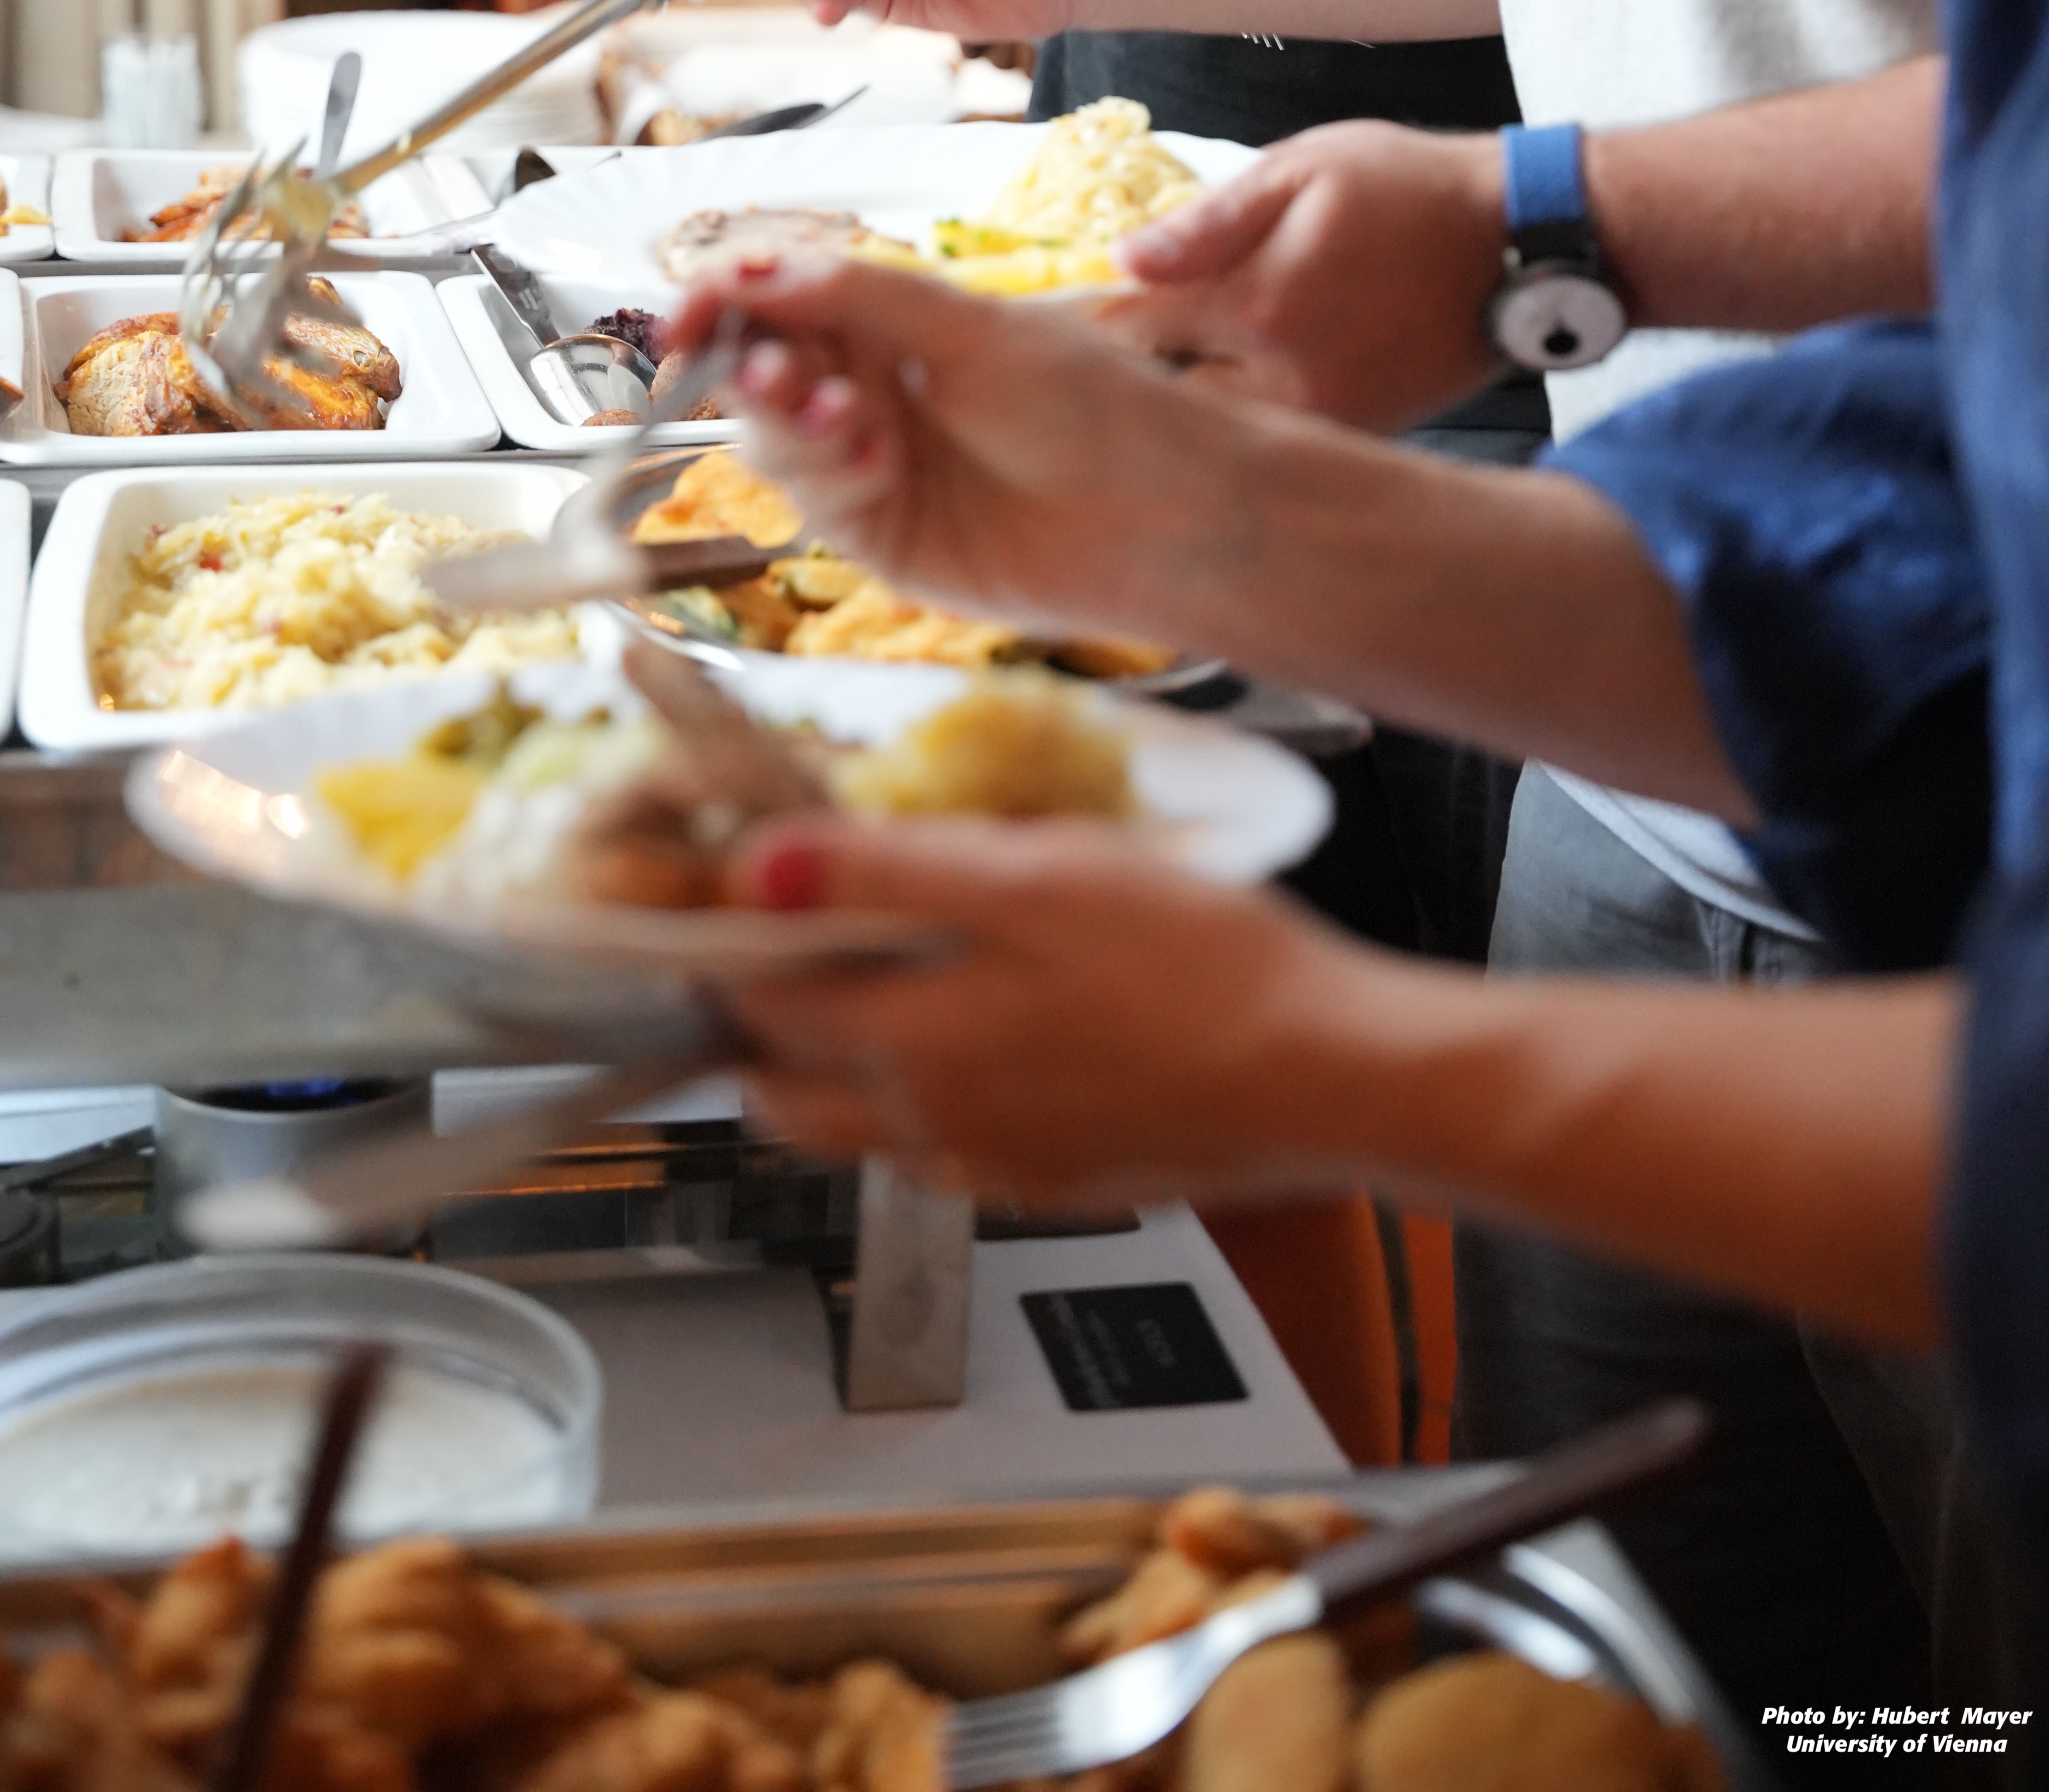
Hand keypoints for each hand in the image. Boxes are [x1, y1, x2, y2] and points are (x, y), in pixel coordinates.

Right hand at [669, 252, 1243, 645]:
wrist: (1160, 517)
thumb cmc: (1093, 409)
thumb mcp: (970, 328)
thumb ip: (856, 295)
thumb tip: (752, 269)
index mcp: (898, 323)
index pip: (782, 300)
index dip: (727, 302)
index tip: (690, 312)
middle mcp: (876, 389)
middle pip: (763, 367)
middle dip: (755, 364)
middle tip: (774, 366)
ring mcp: (872, 463)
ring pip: (773, 436)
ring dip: (790, 419)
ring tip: (840, 413)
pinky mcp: (878, 535)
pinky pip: (813, 499)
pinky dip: (829, 470)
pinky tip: (876, 459)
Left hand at [720, 818, 1364, 1206]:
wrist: (1327, 1075)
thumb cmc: (1200, 968)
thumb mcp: (1037, 877)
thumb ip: (887, 873)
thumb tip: (758, 867)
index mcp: (913, 1045)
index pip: (760, 1006)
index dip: (725, 946)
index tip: (721, 894)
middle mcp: (934, 1125)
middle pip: (789, 1090)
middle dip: (763, 1022)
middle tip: (783, 944)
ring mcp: (996, 1166)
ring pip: (862, 1127)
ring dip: (840, 1064)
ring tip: (882, 978)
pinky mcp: (1057, 1180)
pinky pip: (946, 1147)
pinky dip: (925, 1097)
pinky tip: (986, 1034)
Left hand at [1101, 119, 1508, 428]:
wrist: (1523, 243)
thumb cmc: (1408, 189)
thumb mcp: (1304, 169)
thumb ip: (1208, 221)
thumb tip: (1121, 260)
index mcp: (1261, 305)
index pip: (1129, 330)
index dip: (1071, 328)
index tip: (1025, 332)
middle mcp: (1285, 379)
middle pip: (1158, 401)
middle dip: (1113, 384)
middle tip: (1067, 369)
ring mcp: (1325, 420)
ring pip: (1211, 434)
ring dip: (1168, 414)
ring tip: (1129, 392)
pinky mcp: (1357, 438)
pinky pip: (1268, 445)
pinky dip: (1231, 428)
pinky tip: (1213, 399)